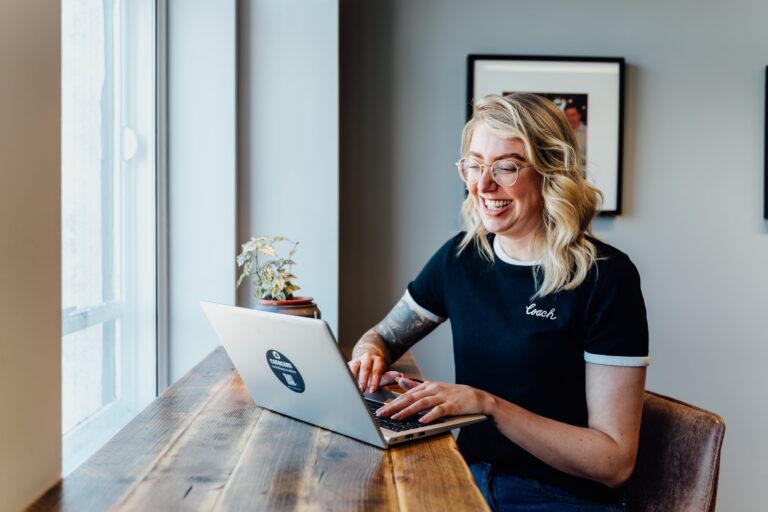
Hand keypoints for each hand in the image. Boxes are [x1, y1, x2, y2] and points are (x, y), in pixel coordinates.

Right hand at [348, 352, 399, 392]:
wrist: (366, 359)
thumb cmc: (375, 371)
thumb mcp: (383, 374)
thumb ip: (390, 376)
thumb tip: (400, 376)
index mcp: (378, 360)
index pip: (377, 370)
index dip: (375, 380)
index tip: (373, 390)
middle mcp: (367, 357)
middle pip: (365, 368)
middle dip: (363, 379)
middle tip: (362, 390)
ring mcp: (357, 359)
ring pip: (354, 367)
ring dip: (353, 377)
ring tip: (352, 387)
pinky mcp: (348, 363)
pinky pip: (345, 369)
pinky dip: (344, 376)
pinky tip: (344, 384)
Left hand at [375, 378, 489, 423]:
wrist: (476, 397)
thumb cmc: (453, 394)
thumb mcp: (433, 388)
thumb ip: (416, 386)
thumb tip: (400, 381)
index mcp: (427, 385)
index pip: (406, 394)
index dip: (392, 402)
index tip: (380, 409)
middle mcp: (433, 389)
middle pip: (410, 398)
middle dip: (394, 406)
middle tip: (381, 414)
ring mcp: (443, 396)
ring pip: (422, 403)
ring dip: (407, 411)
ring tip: (396, 418)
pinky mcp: (452, 405)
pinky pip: (439, 410)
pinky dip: (430, 416)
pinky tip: (422, 421)